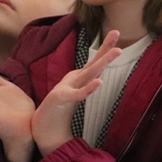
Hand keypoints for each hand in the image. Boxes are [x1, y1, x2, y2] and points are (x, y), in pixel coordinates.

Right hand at [31, 30, 121, 156]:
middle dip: (106, 48)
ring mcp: (67, 88)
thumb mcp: (75, 93)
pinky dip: (88, 89)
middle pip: (93, 63)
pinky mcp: (61, 100)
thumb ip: (85, 84)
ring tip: (118, 51)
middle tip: (116, 31)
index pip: (95, 61)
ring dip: (103, 62)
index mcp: (78, 78)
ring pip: (88, 74)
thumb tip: (98, 76)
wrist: (43, 129)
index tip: (116, 32)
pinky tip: (98, 83)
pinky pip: (77, 95)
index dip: (106, 48)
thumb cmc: (59, 110)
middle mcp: (74, 80)